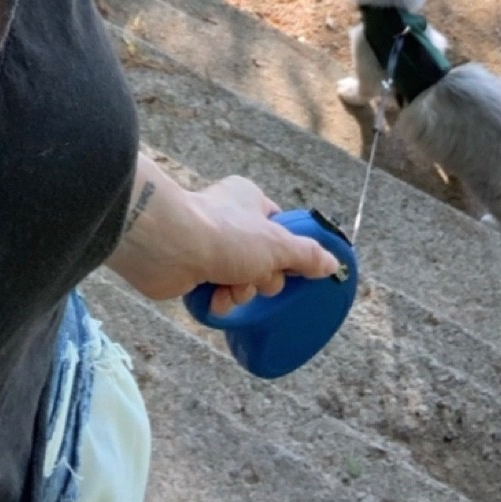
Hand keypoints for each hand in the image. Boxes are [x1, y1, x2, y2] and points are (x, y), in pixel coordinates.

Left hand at [103, 156, 341, 305]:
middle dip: (262, 278)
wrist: (167, 246)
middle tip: (255, 277)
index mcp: (249, 201)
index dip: (287, 252)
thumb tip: (333, 263)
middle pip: (263, 261)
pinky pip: (217, 292)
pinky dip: (218, 300)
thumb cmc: (224, 235)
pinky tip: (213, 297)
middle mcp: (229, 220)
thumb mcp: (277, 244)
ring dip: (240, 292)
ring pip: (241, 280)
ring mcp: (208, 245)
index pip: (280, 228)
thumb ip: (306, 255)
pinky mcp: (191, 269)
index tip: (292, 267)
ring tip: (229, 288)